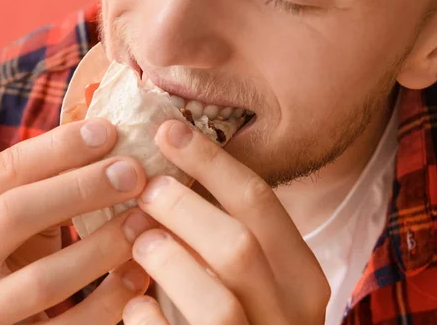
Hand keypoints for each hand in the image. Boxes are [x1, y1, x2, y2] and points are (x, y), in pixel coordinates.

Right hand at [0, 119, 156, 324]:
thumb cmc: (4, 255)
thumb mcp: (9, 215)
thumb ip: (42, 180)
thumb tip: (106, 131)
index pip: (4, 170)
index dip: (60, 148)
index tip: (110, 131)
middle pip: (16, 214)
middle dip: (82, 188)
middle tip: (134, 172)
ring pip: (45, 278)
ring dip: (104, 245)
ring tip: (146, 221)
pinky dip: (110, 300)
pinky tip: (141, 274)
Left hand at [122, 121, 329, 324]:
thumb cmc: (243, 317)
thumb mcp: (253, 276)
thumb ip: (225, 234)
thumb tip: (171, 169)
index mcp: (302, 276)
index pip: (260, 203)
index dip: (210, 162)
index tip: (167, 131)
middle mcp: (292, 315)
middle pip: (238, 245)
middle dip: (182, 208)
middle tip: (145, 189)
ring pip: (215, 298)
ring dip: (167, 260)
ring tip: (139, 241)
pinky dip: (148, 317)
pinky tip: (135, 303)